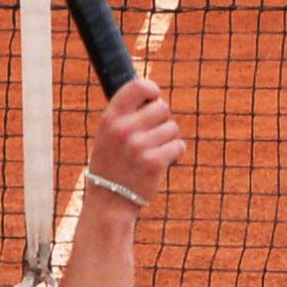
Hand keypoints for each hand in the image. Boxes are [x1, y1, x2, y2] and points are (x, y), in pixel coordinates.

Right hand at [84, 74, 183, 205]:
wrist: (109, 200)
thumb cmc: (112, 163)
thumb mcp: (108, 134)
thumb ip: (126, 114)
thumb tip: (154, 96)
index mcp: (111, 118)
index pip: (138, 86)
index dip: (151, 90)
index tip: (153, 98)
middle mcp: (124, 129)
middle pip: (162, 107)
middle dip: (162, 120)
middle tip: (152, 134)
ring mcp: (139, 146)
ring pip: (172, 128)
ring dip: (168, 138)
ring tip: (153, 151)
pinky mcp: (154, 162)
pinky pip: (178, 146)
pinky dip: (175, 153)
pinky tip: (161, 161)